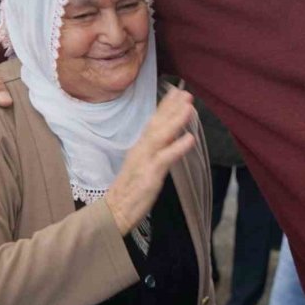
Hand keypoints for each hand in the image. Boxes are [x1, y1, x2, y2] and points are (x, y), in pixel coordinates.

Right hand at [105, 88, 195, 234]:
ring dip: (176, 120)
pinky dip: (178, 147)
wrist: (114, 211)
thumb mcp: (141, 165)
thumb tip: (168, 140)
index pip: (153, 122)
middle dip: (172, 107)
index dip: (165, 107)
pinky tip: (190, 138)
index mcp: (140, 147)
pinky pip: (166, 158)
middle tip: (185, 93)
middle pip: (157, 124)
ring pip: (161, 136)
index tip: (176, 92)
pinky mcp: (150, 175)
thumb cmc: (129, 190)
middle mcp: (141, 149)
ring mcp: (145, 161)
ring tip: (189, 107)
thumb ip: (154, 151)